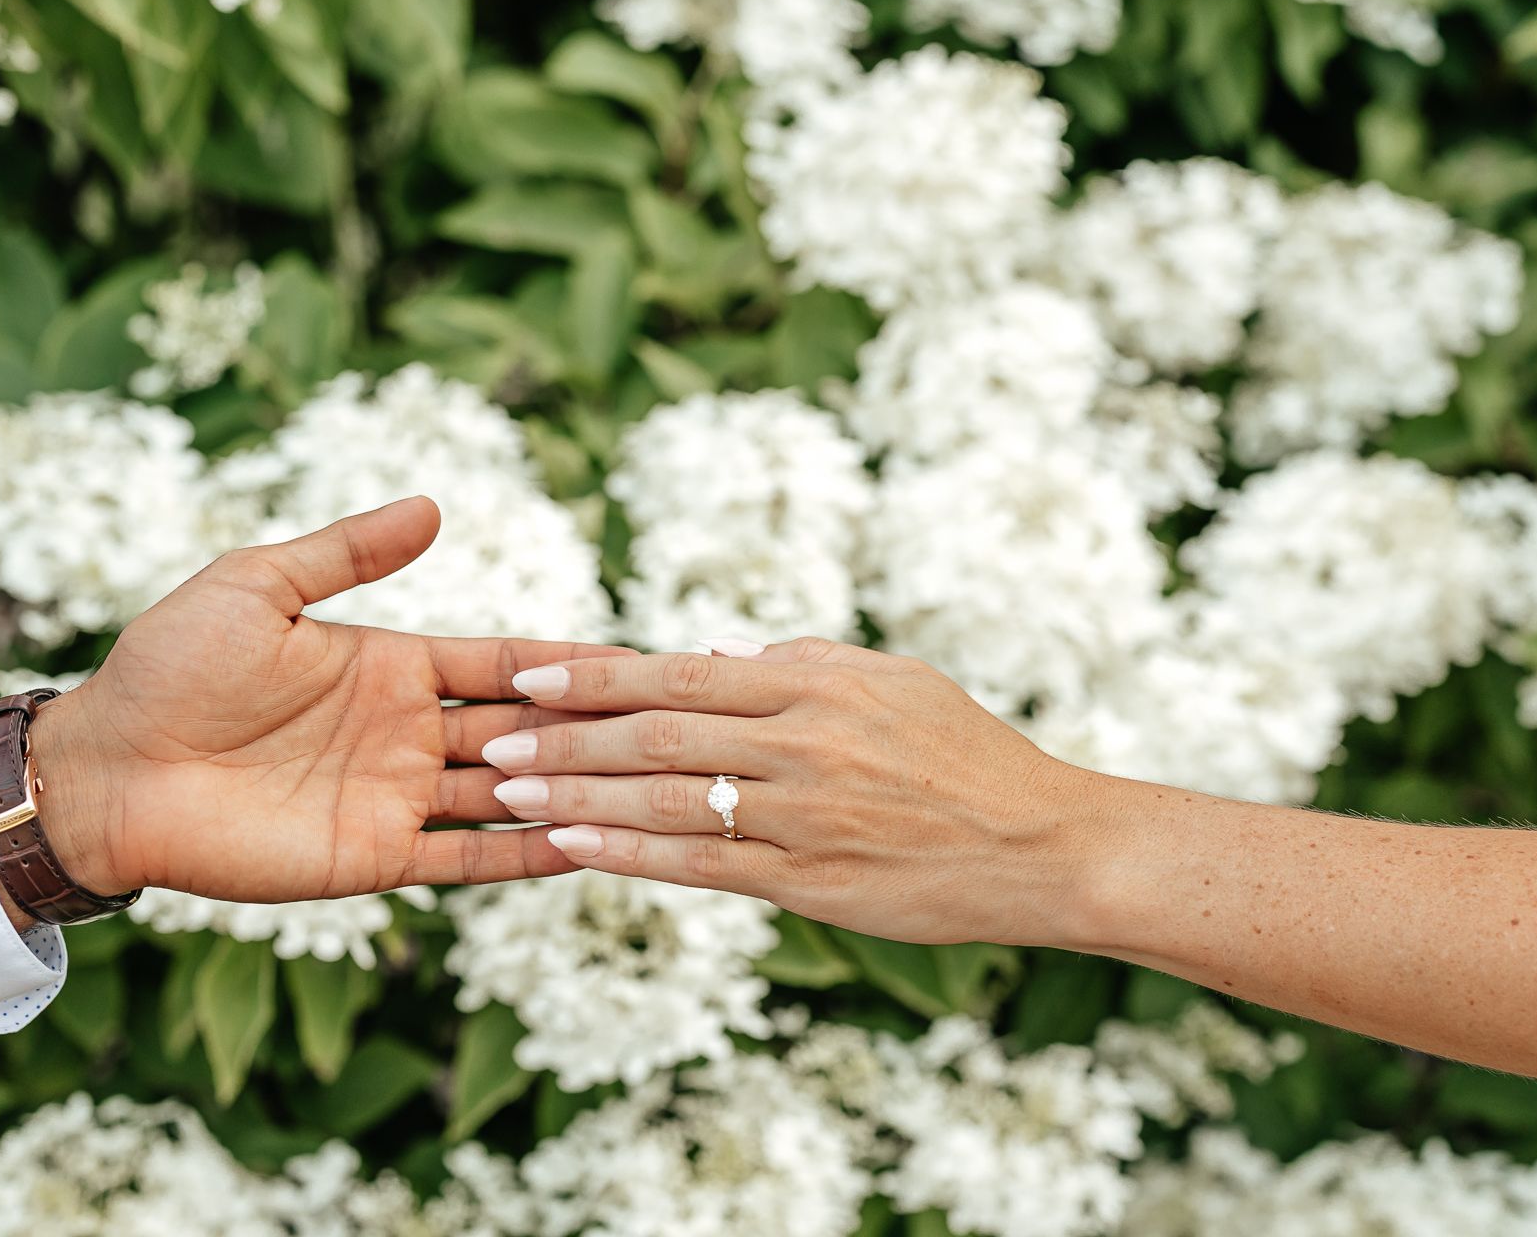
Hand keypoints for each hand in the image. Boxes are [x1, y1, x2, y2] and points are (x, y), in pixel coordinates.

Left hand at [3, 497, 631, 923]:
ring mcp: (395, 797)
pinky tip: (587, 848)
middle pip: (522, 730)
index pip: (502, 662)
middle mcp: (407, 733)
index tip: (636, 658)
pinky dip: (525, 857)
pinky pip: (464, 860)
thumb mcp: (258, 586)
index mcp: (391, 665)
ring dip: (572, 790)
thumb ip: (347, 553)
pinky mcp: (373, 856)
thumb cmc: (170, 665)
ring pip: (510, 796)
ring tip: (650, 790)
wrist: (108, 768)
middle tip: (671, 728)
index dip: (566, 662)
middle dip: (589, 729)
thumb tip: (434, 505)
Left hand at [477, 637, 1107, 946]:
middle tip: (493, 733)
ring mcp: (805, 819)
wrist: (1042, 846)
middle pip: (658, 735)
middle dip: (565, 733)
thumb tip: (708, 652)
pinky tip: (573, 849)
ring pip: (668, 803)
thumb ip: (798, 661)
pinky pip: (702, 868)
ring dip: (578, 796)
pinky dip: (631, 856)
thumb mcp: (893, 679)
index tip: (528, 669)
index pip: (681, 673)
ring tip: (510, 788)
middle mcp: (804, 746)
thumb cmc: (966, 753)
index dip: (596, 673)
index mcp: (817, 685)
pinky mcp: (810, 884)